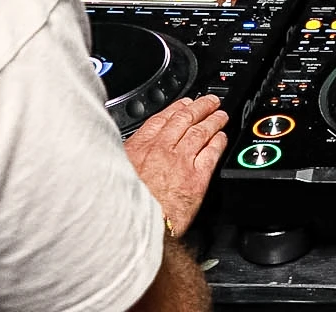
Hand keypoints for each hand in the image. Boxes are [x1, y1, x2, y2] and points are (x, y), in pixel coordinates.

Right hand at [124, 94, 227, 237]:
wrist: (133, 232)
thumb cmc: (121, 209)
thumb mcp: (113, 175)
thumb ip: (125, 161)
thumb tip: (123, 157)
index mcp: (139, 148)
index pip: (161, 119)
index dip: (176, 108)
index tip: (184, 104)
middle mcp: (162, 150)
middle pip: (185, 120)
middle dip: (199, 108)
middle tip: (209, 102)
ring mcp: (181, 162)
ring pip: (201, 132)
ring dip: (213, 121)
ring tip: (220, 116)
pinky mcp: (196, 179)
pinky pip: (211, 153)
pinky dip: (218, 142)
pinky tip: (222, 139)